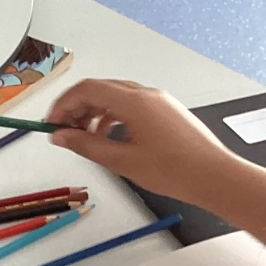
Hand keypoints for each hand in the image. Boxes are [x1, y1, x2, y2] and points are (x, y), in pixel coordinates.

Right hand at [46, 79, 243, 204]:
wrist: (214, 176)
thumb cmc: (175, 170)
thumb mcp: (121, 160)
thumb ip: (85, 145)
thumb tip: (60, 136)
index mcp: (135, 102)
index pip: (87, 89)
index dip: (63, 105)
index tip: (51, 124)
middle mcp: (147, 94)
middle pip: (99, 89)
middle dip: (75, 108)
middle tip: (62, 132)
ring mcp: (158, 101)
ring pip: (114, 96)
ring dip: (92, 113)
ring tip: (82, 137)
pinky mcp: (164, 110)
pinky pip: (129, 104)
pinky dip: (110, 116)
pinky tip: (107, 137)